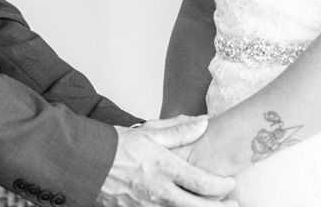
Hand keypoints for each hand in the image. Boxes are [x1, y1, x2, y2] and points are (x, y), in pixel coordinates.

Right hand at [97, 115, 235, 206]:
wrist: (86, 163)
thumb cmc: (117, 146)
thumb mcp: (150, 132)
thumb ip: (179, 131)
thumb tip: (203, 122)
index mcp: (164, 167)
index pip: (203, 183)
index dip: (223, 186)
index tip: (230, 183)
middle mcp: (159, 191)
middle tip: (234, 205)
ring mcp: (148, 206)